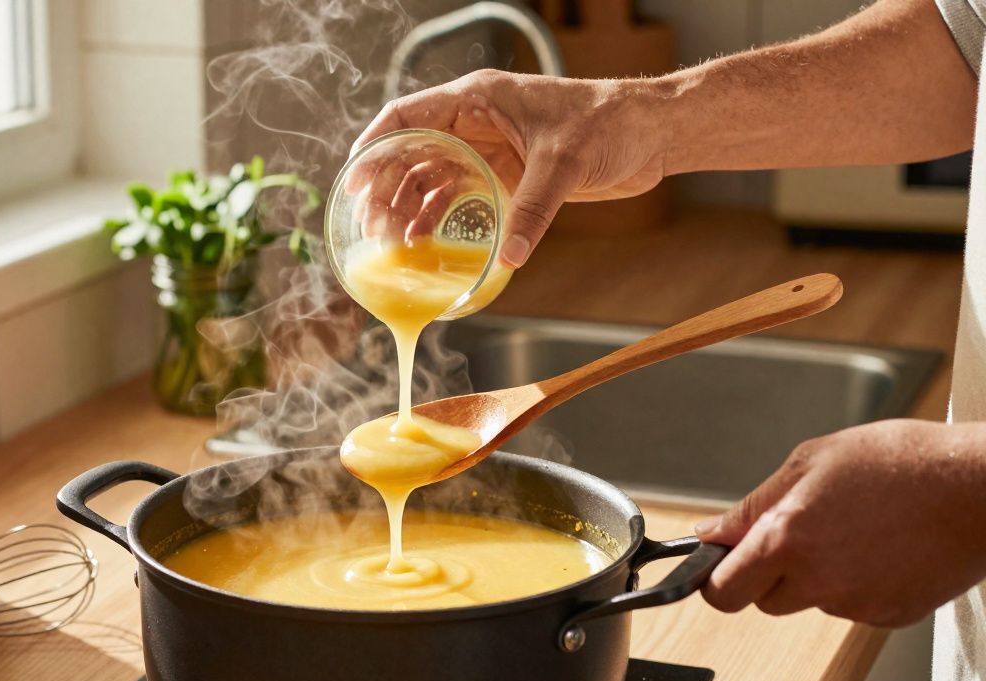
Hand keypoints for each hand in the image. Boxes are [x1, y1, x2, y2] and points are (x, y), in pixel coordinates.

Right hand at [352, 69, 667, 266]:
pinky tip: (421, 242)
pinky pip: (456, 196)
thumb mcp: (564, 163)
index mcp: (477, 99)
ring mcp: (486, 149)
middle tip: (370, 226)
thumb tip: (509, 258)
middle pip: (410, 152)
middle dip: (385, 187)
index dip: (374, 146)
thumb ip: (533, 209)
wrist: (649, 133)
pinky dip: (435, 217)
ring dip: (406, 207)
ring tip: (389, 241)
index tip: (353, 180)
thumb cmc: (608, 124)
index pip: (407, 116)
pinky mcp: (503, 175)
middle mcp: (473, 122)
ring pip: (428, 177)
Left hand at [696, 419, 985, 626]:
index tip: (719, 565)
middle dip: (764, 575)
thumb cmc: (902, 462)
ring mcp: (855, 603)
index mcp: (787, 539)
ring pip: (810, 600)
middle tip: (793, 537)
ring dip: (815, 575)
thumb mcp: (811, 461)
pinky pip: (852, 605)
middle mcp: (817, 580)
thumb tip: (712, 532)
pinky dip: (856, 583)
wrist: (978, 488)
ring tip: (852, 529)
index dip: (716, 579)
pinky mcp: (889, 615)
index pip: (723, 591)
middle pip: (762, 601)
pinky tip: (880, 547)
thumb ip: (754, 505)